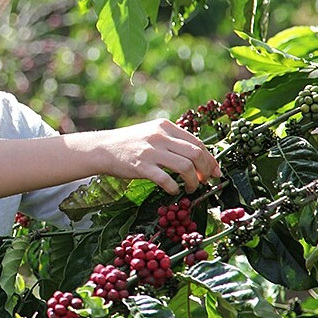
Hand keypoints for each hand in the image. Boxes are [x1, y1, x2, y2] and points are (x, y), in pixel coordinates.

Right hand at [92, 119, 221, 194]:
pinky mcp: (141, 166)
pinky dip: (175, 188)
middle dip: (206, 170)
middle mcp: (160, 136)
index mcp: (165, 126)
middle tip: (205, 181)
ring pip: (185, 166)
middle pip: (196, 153)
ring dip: (193, 181)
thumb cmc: (129, 143)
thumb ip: (171, 140)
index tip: (215, 171)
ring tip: (191, 188)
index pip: (197, 142)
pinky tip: (174, 191)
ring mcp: (150, 151)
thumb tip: (197, 156)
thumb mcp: (152, 133)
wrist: (102, 148)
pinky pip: (166, 179)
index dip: (210, 159)